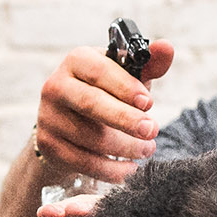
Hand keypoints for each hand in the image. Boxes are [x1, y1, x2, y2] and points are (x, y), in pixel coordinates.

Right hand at [33, 39, 173, 182]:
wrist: (70, 123)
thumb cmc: (106, 93)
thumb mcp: (127, 77)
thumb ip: (149, 64)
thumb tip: (167, 47)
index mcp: (77, 61)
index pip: (98, 70)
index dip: (124, 86)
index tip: (148, 102)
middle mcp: (56, 85)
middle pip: (91, 103)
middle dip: (125, 119)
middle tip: (152, 130)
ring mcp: (48, 116)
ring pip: (90, 137)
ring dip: (125, 148)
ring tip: (147, 149)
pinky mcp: (48, 144)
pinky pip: (83, 161)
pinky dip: (112, 169)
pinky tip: (130, 169)